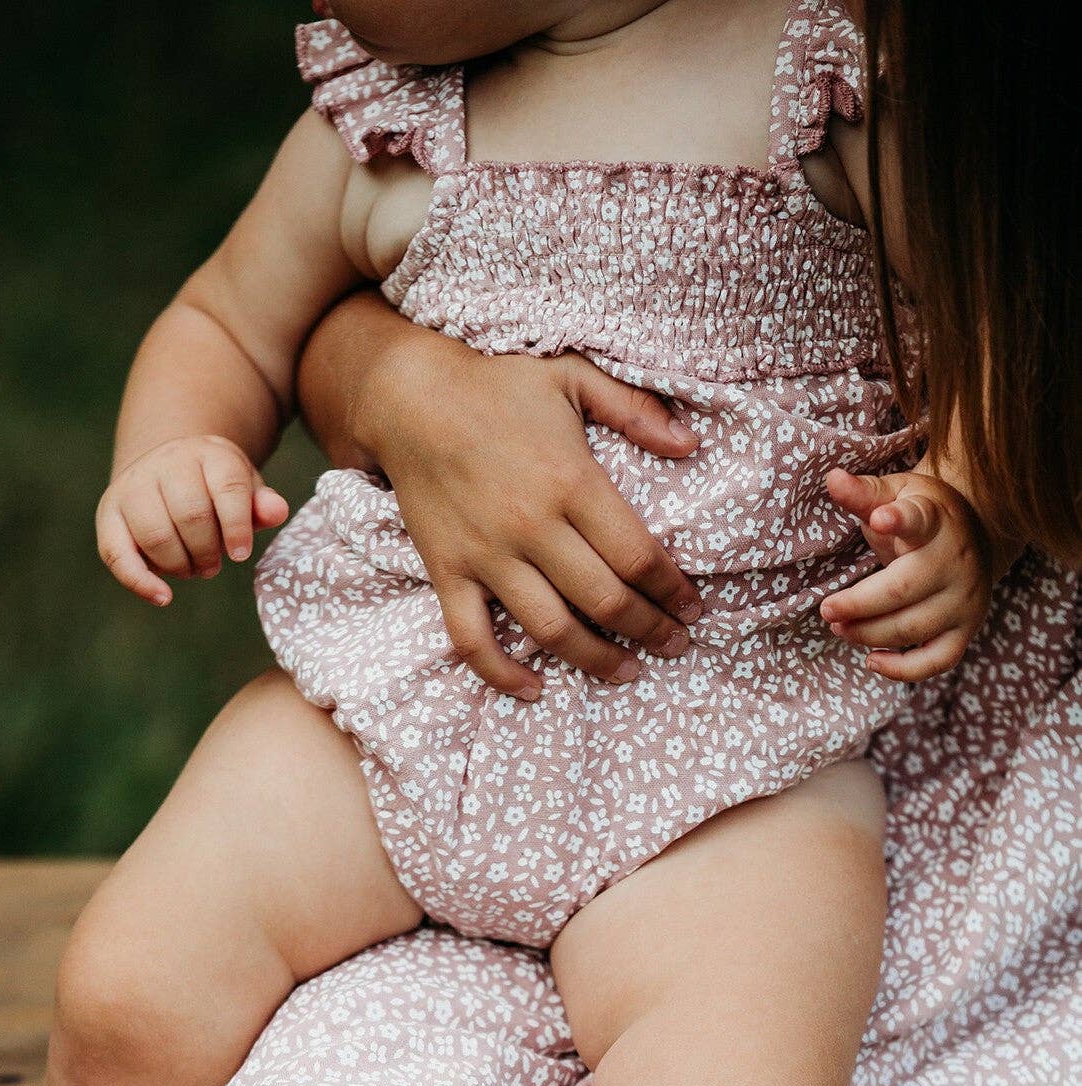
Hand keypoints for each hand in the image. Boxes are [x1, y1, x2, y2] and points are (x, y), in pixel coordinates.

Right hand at [96, 435, 289, 606]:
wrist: (167, 469)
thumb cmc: (214, 489)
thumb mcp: (243, 490)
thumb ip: (260, 504)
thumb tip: (276, 511)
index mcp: (208, 454)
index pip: (227, 487)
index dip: (236, 527)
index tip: (240, 554)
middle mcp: (167, 463)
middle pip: (191, 515)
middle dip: (207, 551)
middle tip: (212, 565)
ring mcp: (134, 486)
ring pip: (156, 535)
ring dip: (180, 565)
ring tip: (190, 568)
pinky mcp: (109, 513)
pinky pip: (117, 553)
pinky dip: (140, 581)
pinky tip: (163, 598)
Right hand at [356, 340, 702, 698]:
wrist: (409, 399)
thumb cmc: (497, 386)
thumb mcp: (574, 378)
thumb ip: (636, 409)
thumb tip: (693, 443)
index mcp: (571, 482)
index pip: (638, 556)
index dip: (672, 591)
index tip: (692, 609)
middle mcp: (532, 527)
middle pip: (604, 601)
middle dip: (649, 631)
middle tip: (675, 645)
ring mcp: (486, 556)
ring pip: (550, 630)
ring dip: (595, 660)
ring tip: (625, 671)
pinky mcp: (447, 574)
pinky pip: (472, 640)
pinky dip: (501, 674)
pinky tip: (533, 689)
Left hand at [821, 467, 992, 681]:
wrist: (976, 535)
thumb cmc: (923, 515)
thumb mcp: (895, 494)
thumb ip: (863, 493)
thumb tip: (831, 478)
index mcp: (935, 521)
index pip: (919, 519)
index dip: (900, 520)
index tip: (882, 518)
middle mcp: (955, 562)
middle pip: (903, 590)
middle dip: (858, 605)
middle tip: (826, 609)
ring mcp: (964, 599)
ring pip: (913, 628)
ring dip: (868, 635)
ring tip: (838, 627)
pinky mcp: (966, 629)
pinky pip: (937, 660)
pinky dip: (904, 670)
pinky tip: (872, 661)